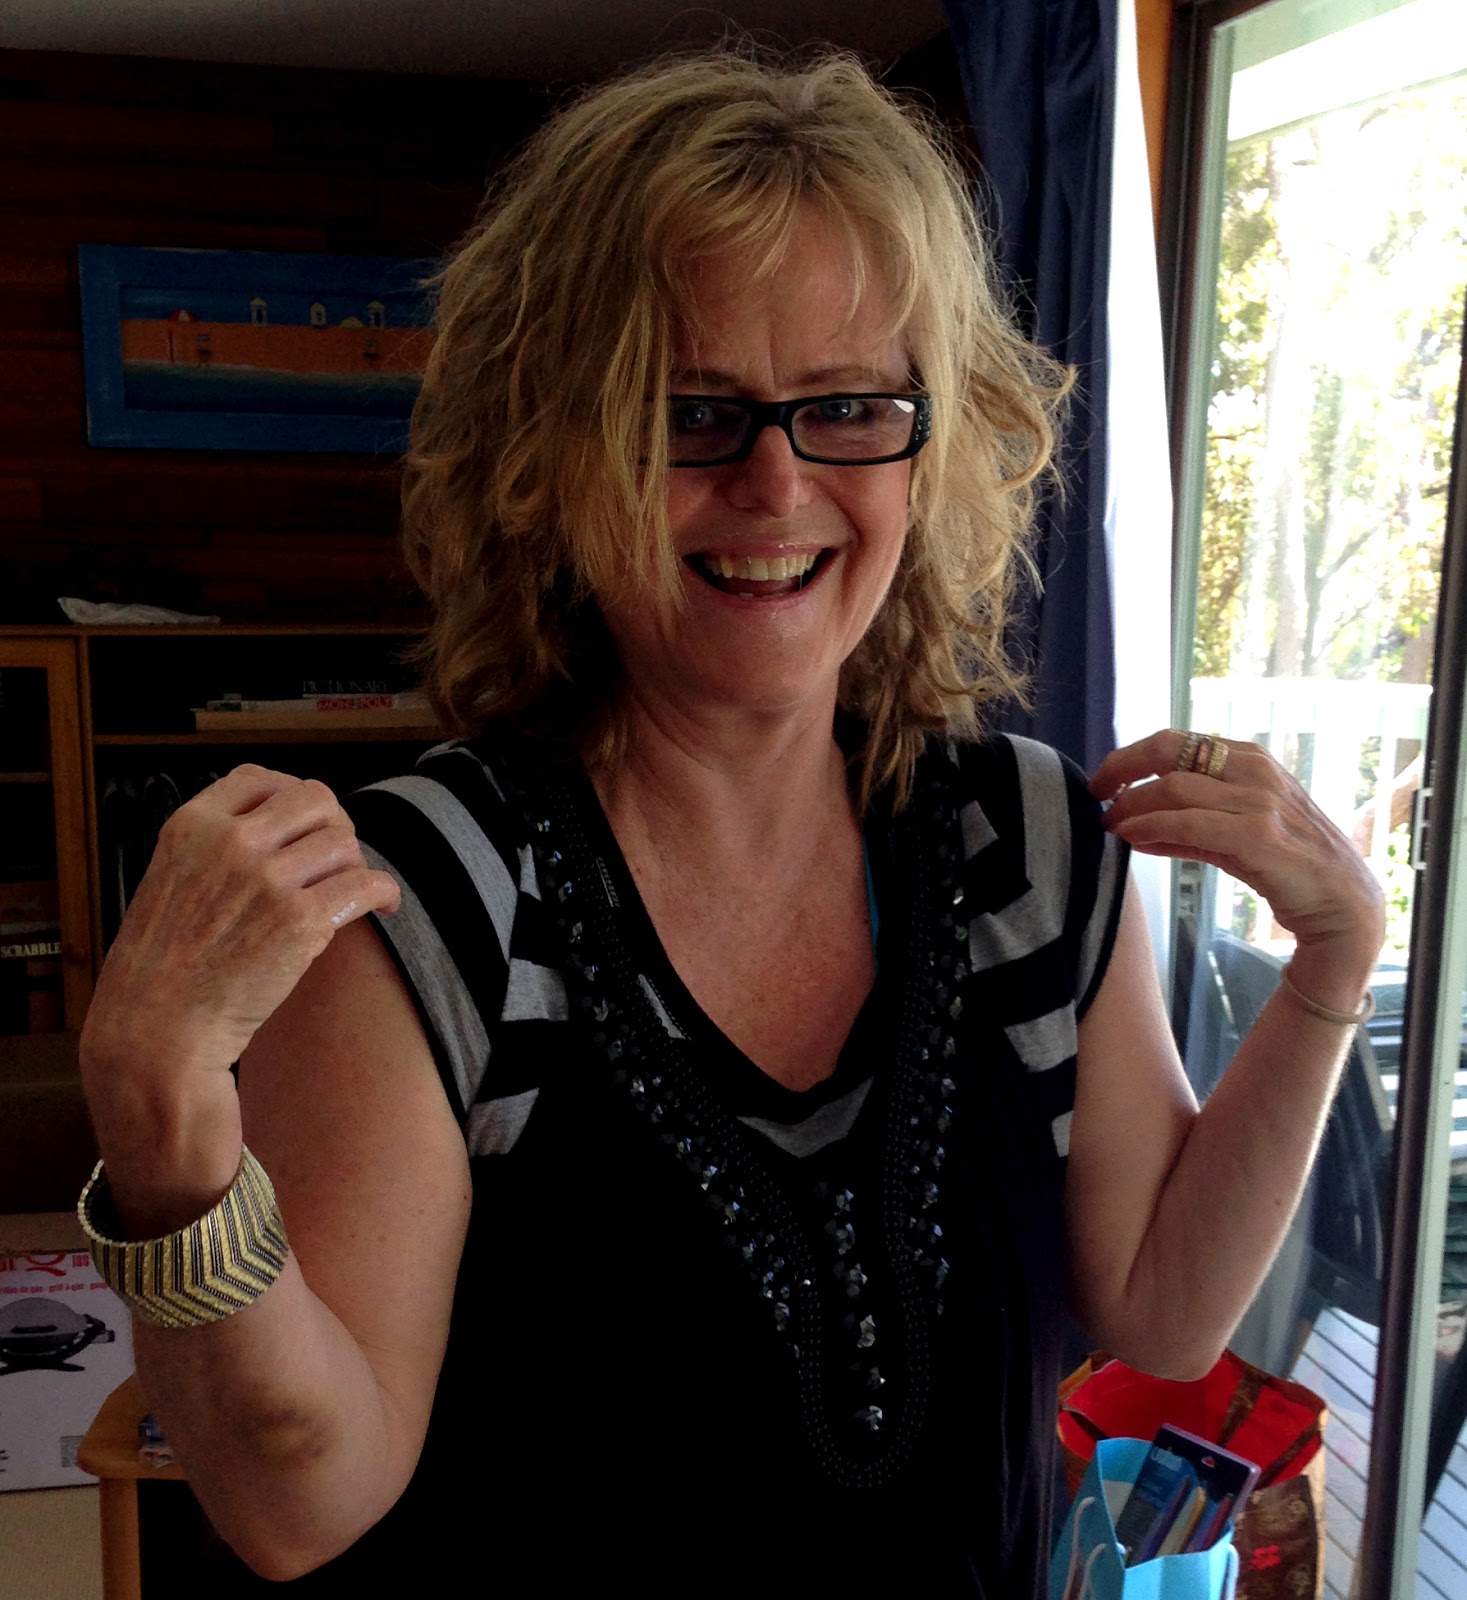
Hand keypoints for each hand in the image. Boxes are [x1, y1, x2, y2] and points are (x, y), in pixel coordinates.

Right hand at [81, 765, 400, 1193]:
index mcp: (192, 826)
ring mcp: (267, 879)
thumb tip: (282, 831)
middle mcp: (231, 843)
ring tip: (352, 890)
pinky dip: (384, 892)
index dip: (290, 796)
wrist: (157, 1030)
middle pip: (315, 800)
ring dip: (356, 864)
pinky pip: (365, 884)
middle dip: (334, 825)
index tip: (304, 823)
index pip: (259, 779)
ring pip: (344, 843)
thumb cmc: (164, 968)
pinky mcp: (301, 920)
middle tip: (337, 857)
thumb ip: (216, 848)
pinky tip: (382, 905)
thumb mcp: (171, 881)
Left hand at [1090, 731, 1384, 963]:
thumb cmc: (1287, 866)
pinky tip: (1130, 837)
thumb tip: (1131, 824)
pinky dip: (1150, 826)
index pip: (1174, 741)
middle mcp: (1254, 770)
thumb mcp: (1234, 835)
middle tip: (1095, 794)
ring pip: (1172, 787)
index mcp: (1250, 759)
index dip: (1130, 757)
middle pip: (1167, 751)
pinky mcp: (1258, 834)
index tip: (1104, 780)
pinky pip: (1188, 822)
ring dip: (1130, 805)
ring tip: (1109, 823)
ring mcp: (1258, 800)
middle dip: (1120, 768)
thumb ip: (1187, 827)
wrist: (1342, 903)